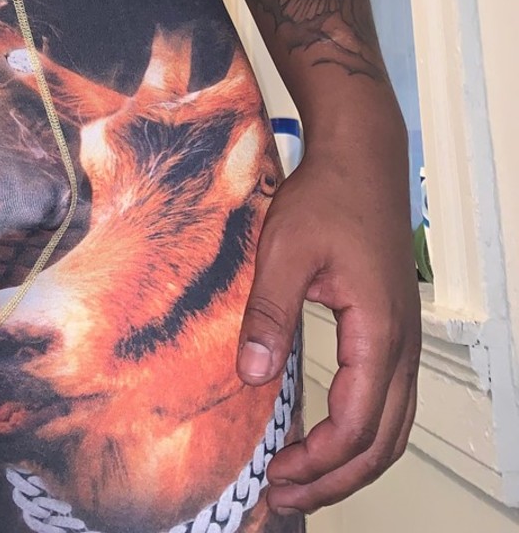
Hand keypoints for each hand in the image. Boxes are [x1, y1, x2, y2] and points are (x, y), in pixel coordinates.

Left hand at [235, 138, 420, 514]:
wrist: (361, 158)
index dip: (318, 461)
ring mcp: (403, 339)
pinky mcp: (393, 329)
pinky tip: (329, 437)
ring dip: (353, 463)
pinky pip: (390, 403)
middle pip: (382, 442)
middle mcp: (400, 344)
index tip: (277, 477)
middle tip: (284, 495)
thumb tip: (250, 375)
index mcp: (376, 330)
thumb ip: (268, 313)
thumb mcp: (284, 251)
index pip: (356, 424)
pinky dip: (364, 435)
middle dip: (335, 479)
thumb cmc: (328, 197)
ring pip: (393, 428)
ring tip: (305, 480)